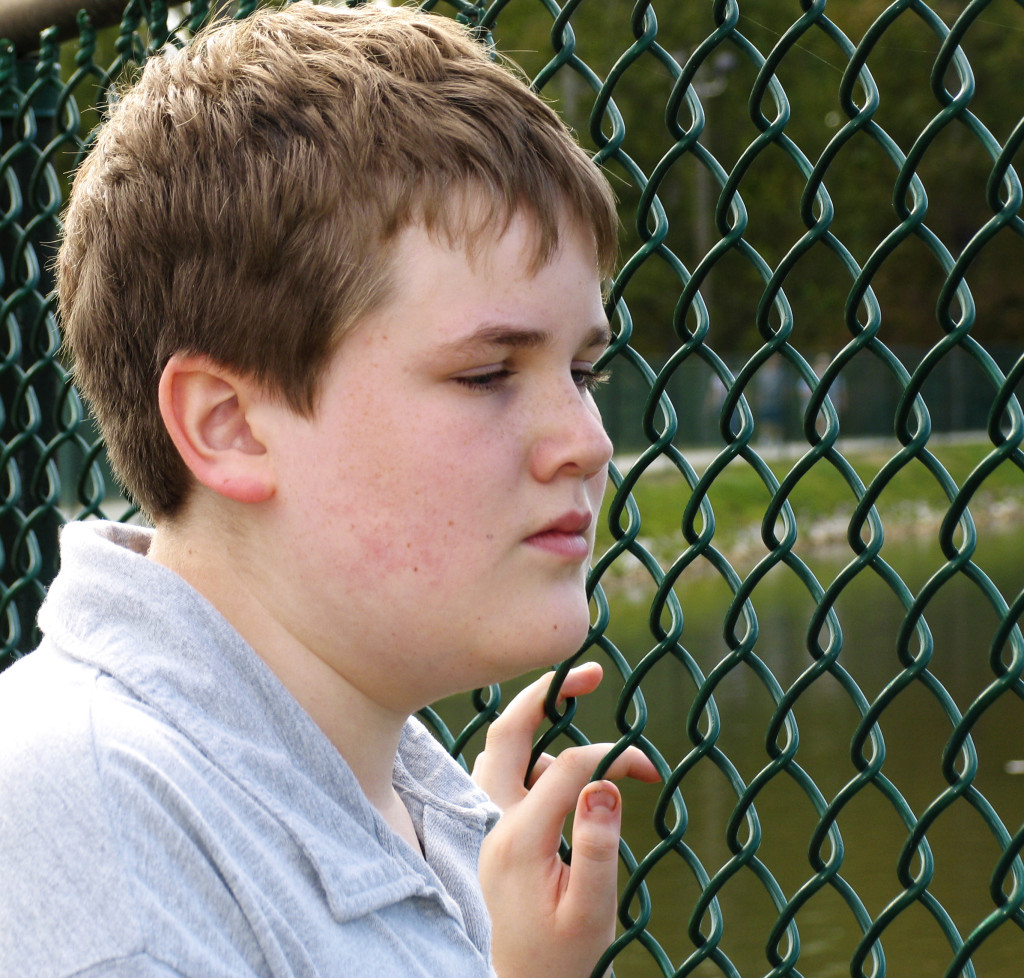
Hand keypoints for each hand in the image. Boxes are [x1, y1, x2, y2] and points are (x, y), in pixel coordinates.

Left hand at [472, 662, 659, 977]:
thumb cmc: (560, 955)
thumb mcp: (591, 913)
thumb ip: (598, 848)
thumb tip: (606, 784)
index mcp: (518, 838)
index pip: (568, 767)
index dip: (614, 757)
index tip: (648, 771)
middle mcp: (491, 820)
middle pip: (508, 732)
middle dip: (547, 692)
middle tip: (592, 671)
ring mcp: (484, 821)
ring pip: (501, 748)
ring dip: (538, 724)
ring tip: (577, 712)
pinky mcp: (488, 827)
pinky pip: (504, 771)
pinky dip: (532, 754)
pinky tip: (561, 774)